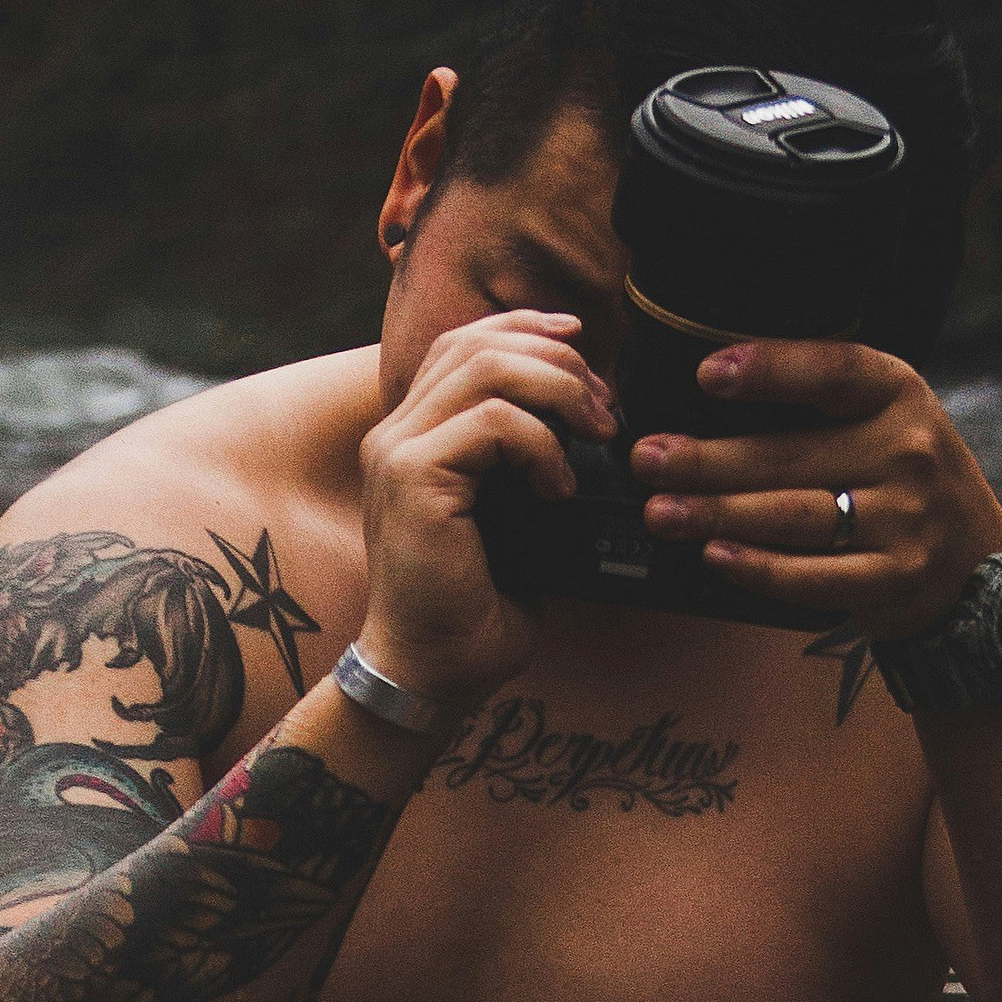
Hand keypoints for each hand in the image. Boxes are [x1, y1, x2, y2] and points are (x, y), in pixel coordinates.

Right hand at [357, 310, 610, 716]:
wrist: (430, 673)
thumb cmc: (471, 613)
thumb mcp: (508, 521)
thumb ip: (522, 463)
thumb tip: (588, 421)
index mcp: (413, 436)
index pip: (464, 343)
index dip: (527, 328)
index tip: (583, 347)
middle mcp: (395, 433)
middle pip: (478, 342)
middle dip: (557, 362)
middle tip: (605, 411)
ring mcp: (397, 452)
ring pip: (486, 368)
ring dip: (557, 393)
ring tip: (595, 437)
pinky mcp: (411, 478)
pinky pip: (490, 423)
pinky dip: (540, 445)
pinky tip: (559, 488)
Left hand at [631, 344, 1001, 643]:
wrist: (978, 564)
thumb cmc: (906, 480)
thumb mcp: (887, 418)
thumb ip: (821, 405)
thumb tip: (709, 395)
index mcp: (900, 394)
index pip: (832, 370)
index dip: (769, 370)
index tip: (706, 374)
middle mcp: (908, 451)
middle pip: (791, 455)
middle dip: (708, 460)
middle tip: (647, 460)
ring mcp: (905, 520)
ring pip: (794, 517)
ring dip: (718, 515)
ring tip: (662, 512)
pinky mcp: (894, 579)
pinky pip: (812, 576)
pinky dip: (757, 567)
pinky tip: (714, 555)